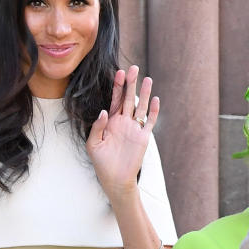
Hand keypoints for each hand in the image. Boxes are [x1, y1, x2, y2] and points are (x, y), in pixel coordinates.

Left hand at [86, 64, 158, 196]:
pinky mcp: (143, 137)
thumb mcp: (93, 144)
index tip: (119, 72)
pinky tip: (155, 100)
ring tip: (147, 79)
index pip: (115, 99)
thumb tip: (104, 111)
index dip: (117, 86)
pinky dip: (153, 111)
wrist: (115, 179)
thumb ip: (97, 127)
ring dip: (144, 93)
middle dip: (131, 83)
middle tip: (134, 68)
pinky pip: (149, 122)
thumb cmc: (101, 163)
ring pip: (141, 107)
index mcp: (111, 121)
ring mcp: (134, 129)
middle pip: (129, 98)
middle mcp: (124, 122)